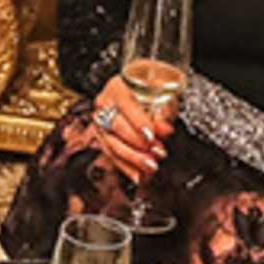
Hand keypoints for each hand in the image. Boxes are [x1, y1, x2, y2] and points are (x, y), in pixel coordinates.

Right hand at [80, 70, 170, 185]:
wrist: (144, 88)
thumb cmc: (155, 88)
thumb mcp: (164, 93)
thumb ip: (163, 111)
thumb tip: (164, 129)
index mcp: (117, 86)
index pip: (125, 104)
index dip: (138, 121)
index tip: (151, 135)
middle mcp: (104, 103)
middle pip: (116, 126)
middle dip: (137, 143)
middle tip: (157, 153)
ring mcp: (100, 121)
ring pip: (112, 144)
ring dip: (133, 158)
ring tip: (151, 167)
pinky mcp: (102, 138)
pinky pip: (112, 155)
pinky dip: (126, 167)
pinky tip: (139, 176)